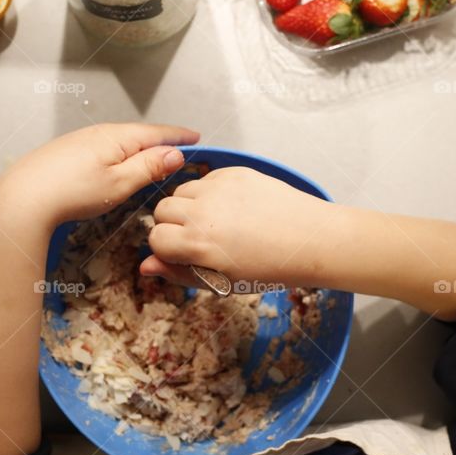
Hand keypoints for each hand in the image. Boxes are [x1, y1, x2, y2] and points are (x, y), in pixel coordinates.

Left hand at [0, 123, 199, 229]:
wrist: (24, 197)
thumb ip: (149, 167)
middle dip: (161, 141)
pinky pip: (103, 149)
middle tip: (181, 148)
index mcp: (117, 137)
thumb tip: (175, 153)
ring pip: (119, 142)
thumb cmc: (73, 192)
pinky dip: (119, 155)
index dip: (179, 136)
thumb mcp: (120, 183)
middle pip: (138, 135)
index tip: (196, 137)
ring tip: (154, 157)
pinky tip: (118, 165)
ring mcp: (80, 141)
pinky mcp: (66, 153)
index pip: (157, 133)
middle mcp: (99, 133)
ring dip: (139, 149)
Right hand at [141, 167, 332, 287]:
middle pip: (161, 210)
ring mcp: (219, 187)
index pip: (155, 238)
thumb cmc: (268, 269)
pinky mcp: (235, 172)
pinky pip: (206, 179)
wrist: (310, 240)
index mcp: (197, 243)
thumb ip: (179, 273)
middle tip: (200, 238)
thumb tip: (145, 267)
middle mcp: (202, 211)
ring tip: (216, 221)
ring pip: (181, 191)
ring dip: (189, 205)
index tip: (186, 255)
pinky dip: (210, 192)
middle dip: (173, 224)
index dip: (168, 249)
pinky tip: (234, 208)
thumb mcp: (221, 281)